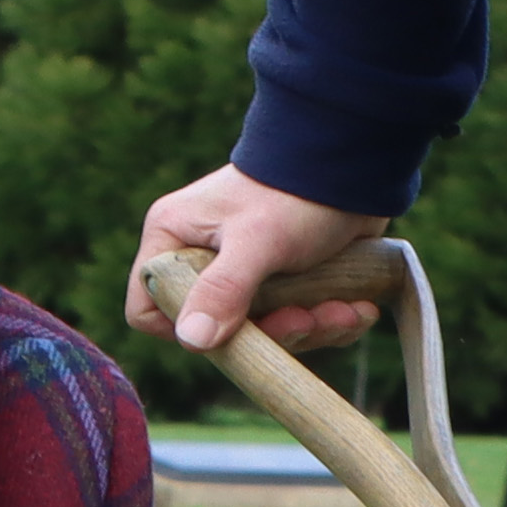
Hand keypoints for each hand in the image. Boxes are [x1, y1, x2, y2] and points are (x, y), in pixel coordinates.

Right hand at [130, 168, 388, 355]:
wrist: (357, 165)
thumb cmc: (295, 192)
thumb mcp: (258, 241)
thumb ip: (223, 290)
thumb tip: (193, 341)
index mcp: (175, 238)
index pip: (148, 306)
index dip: (182, 328)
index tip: (229, 331)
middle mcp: (203, 257)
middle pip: (217, 330)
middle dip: (271, 332)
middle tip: (307, 318)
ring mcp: (245, 273)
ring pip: (265, 331)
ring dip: (310, 329)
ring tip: (345, 311)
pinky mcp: (285, 281)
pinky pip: (299, 322)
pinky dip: (329, 321)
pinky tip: (357, 309)